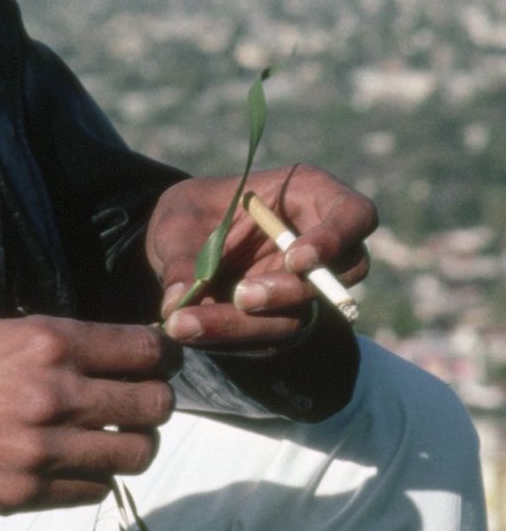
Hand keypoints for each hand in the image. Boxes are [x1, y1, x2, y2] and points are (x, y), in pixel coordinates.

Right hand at [0, 315, 177, 530]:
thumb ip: (50, 340)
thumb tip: (105, 349)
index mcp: (47, 341)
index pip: (144, 350)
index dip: (159, 355)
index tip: (157, 361)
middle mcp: (54, 393)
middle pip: (154, 405)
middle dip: (154, 402)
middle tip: (139, 401)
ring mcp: (42, 449)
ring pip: (135, 454)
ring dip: (131, 444)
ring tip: (111, 436)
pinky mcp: (26, 494)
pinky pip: (95, 491)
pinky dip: (95, 479)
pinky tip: (73, 464)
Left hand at [146, 165, 374, 347]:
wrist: (179, 243)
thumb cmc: (190, 213)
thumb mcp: (178, 221)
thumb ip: (183, 255)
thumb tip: (175, 301)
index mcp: (310, 194)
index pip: (355, 215)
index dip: (336, 239)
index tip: (295, 260)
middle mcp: (319, 242)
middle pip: (339, 276)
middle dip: (290, 291)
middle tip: (242, 296)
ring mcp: (305, 284)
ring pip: (299, 314)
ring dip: (248, 324)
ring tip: (188, 322)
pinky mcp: (284, 317)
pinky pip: (269, 336)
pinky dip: (230, 337)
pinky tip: (190, 329)